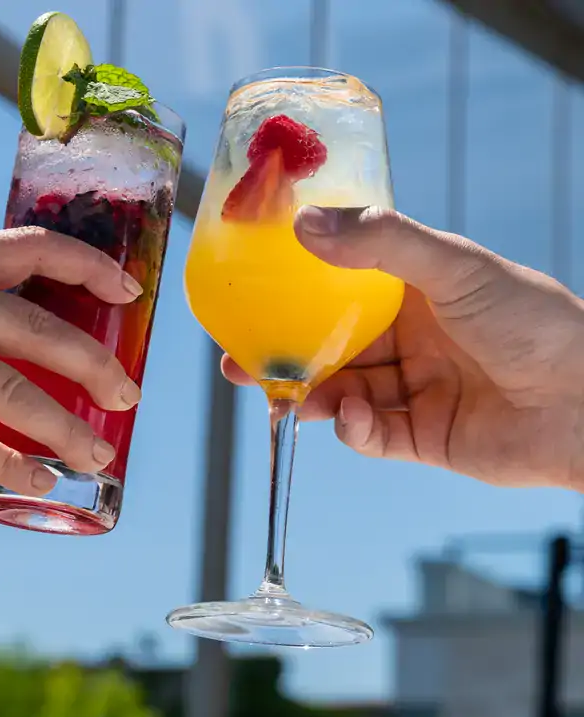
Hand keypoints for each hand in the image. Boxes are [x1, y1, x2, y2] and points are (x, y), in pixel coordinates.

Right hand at [0, 227, 142, 494]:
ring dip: (64, 428)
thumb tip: (59, 353)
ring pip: (11, 389)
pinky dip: (12, 464)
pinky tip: (43, 481)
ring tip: (99, 453)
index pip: (33, 246)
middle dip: (93, 364)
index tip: (129, 292)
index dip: (88, 264)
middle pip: (36, 327)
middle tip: (127, 396)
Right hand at [223, 206, 583, 490]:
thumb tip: (303, 223)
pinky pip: (373, 435)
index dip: (294, 297)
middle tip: (238, 363)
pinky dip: (355, 430)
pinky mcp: (423, 437)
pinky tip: (352, 420)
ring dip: (312, 397)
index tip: (251, 298)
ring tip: (283, 400)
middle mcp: (411, 341)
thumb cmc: (533, 321)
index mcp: (414, 293)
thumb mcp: (454, 267)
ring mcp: (415, 390)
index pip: (341, 292)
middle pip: (332, 348)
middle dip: (286, 358)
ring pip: (345, 394)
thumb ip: (380, 243)